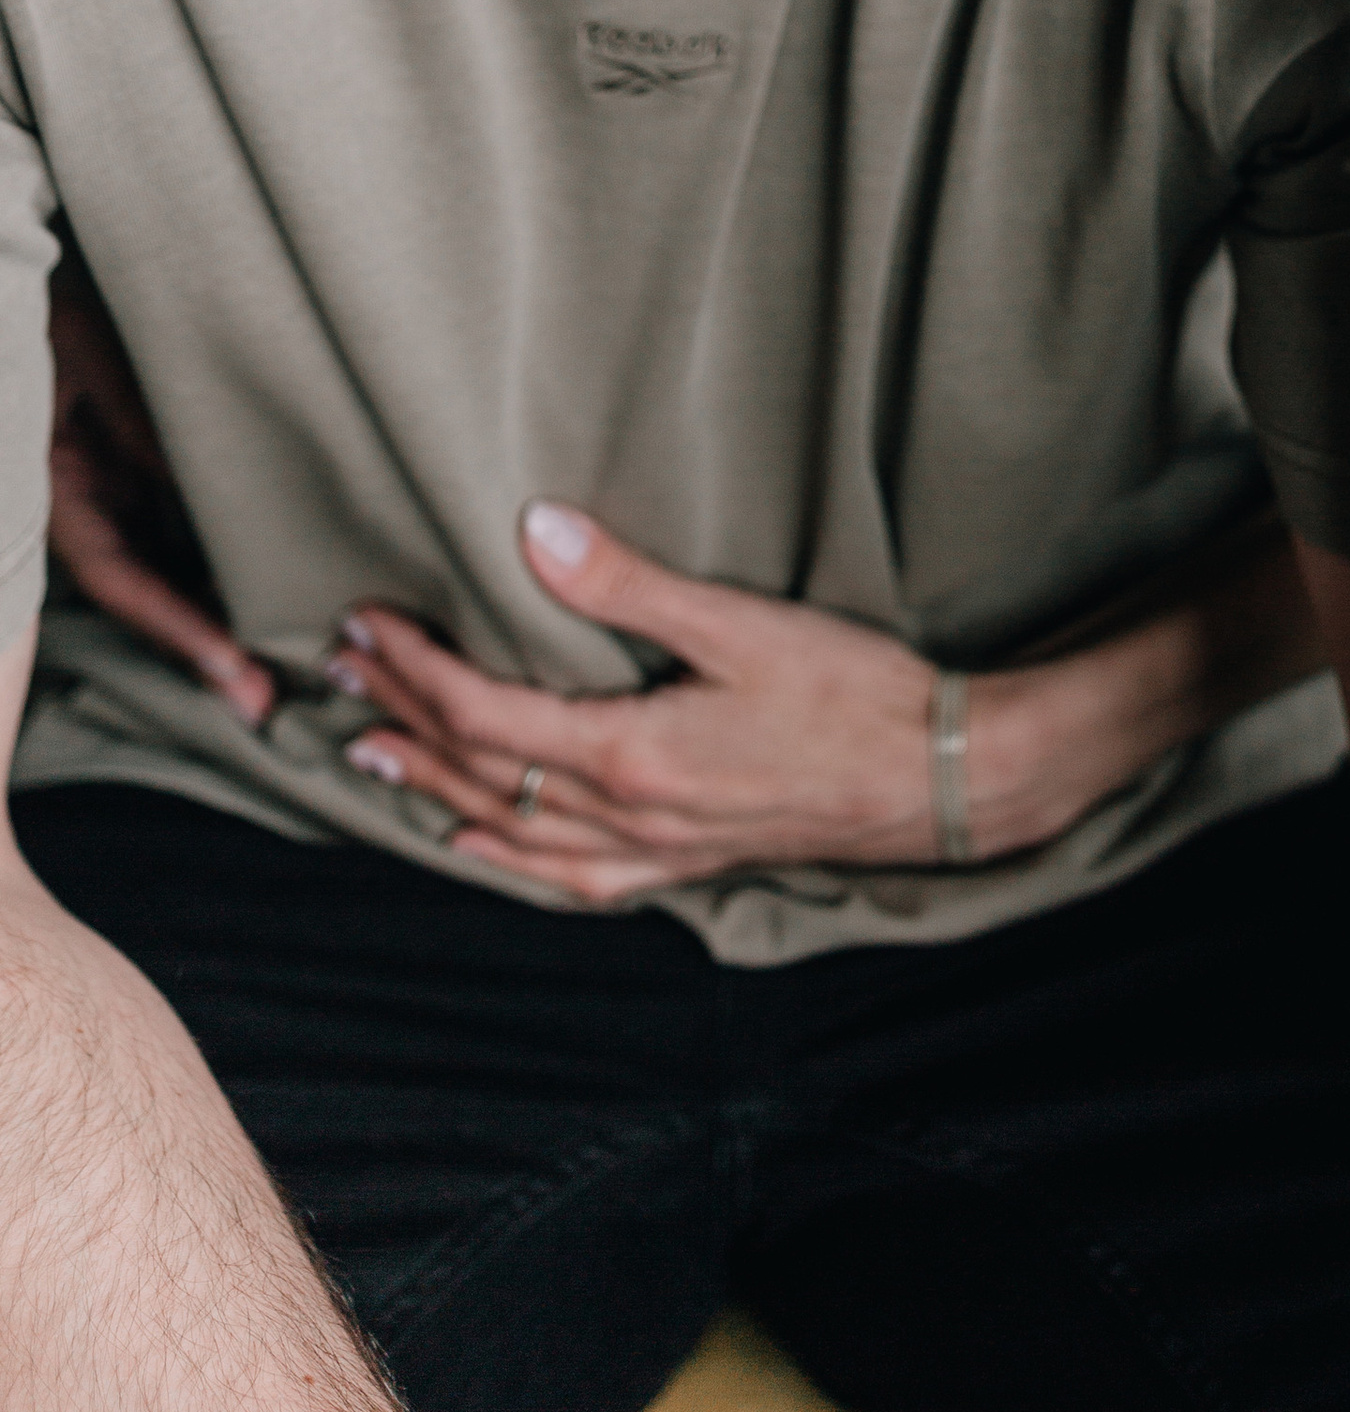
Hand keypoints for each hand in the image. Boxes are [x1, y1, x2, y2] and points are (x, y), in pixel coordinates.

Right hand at [47, 268, 274, 724]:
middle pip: (149, 586)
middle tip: (272, 697)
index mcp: (60, 490)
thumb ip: (146, 427)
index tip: (236, 676)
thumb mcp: (100, 363)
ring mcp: (112, 484)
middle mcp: (87, 500)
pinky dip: (224, 548)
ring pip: (170, 559)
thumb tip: (209, 491)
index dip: (175, 633)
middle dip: (205, 642)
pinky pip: (182, 517)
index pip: (119, 582)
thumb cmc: (63, 310)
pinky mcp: (138, 461)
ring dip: (219, 602)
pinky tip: (278, 568)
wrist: (39, 269)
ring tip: (291, 648)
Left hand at [326, 502, 1325, 904]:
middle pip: (483, 779)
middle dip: (406, 723)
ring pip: (514, 839)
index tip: (366, 626)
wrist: (943, 778)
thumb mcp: (744, 624)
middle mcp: (629, 822)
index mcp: (632, 759)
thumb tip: (537, 534)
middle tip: (343, 678)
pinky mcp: (689, 863)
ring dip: (437, 795)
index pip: (489, 719)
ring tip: (379, 760)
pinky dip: (512, 857)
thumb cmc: (854, 695)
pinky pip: (570, 877)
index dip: (417, 671)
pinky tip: (495, 843)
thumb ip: (634, 586)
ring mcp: (658, 853)